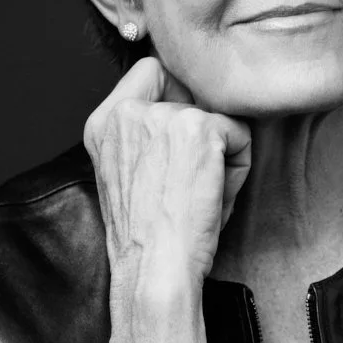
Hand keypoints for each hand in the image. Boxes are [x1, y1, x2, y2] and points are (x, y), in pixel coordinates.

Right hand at [83, 56, 251, 294]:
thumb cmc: (147, 241)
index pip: (151, 72)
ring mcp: (162, 117)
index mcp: (103, 124)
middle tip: (192, 184)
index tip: (183, 142)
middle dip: (203, 135)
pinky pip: (240, 134)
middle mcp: (126, 112)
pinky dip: (239, 167)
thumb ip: (146, 139)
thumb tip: (194, 111)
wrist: (153, 271)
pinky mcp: (197, 129)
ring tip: (202, 197)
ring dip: (222, 156)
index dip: (179, 99)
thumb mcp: (129, 178)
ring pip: (217, 118)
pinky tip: (215, 198)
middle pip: (192, 96)